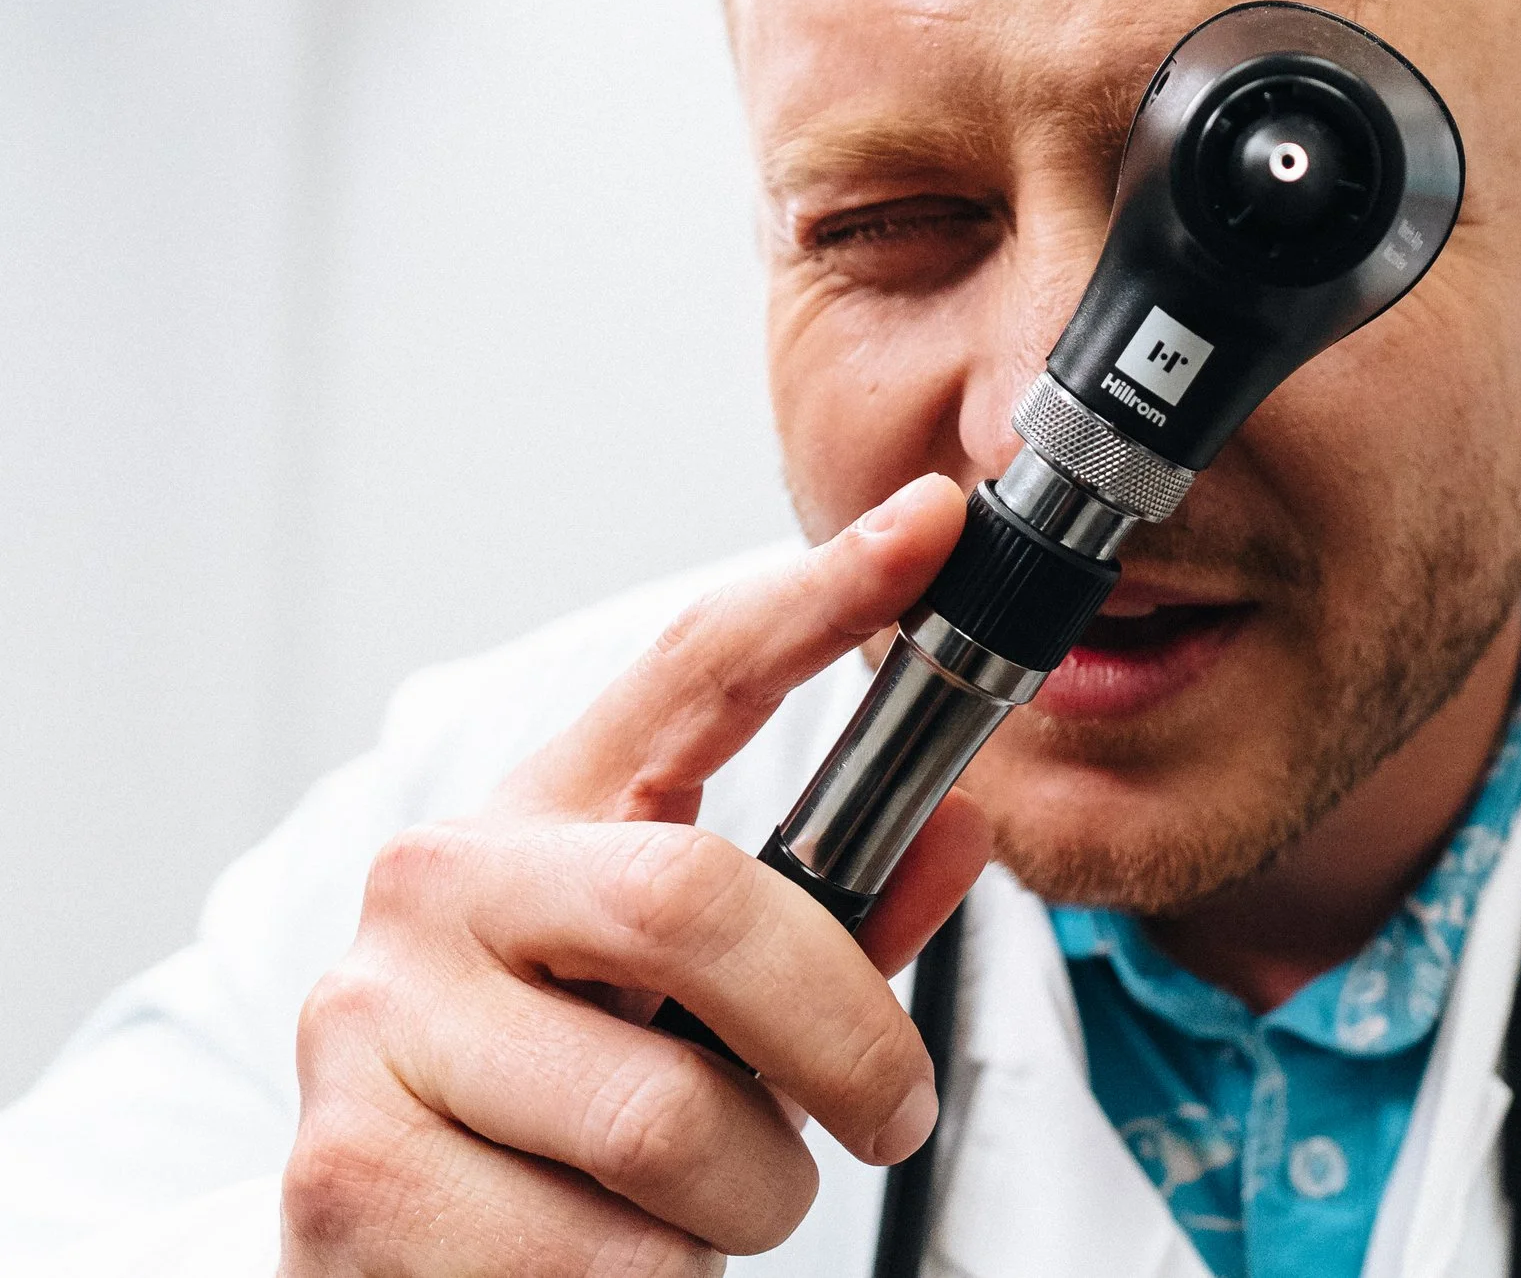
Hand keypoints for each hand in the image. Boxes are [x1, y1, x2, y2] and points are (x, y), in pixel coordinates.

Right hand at [281, 474, 992, 1276]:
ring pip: (672, 1122)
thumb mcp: (697, 1013)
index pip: (687, 674)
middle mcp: (433, 894)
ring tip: (695, 1208)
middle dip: (842, 1035)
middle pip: (700, 903)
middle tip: (888, 1111)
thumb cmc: (560, 1124)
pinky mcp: (353, 1182)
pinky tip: (601, 1262)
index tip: (931, 524)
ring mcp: (374, 1030)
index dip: (817, 596)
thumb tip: (958, 827)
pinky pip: (606, 1254)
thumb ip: (831, 931)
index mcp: (534, 823)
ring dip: (745, 1199)